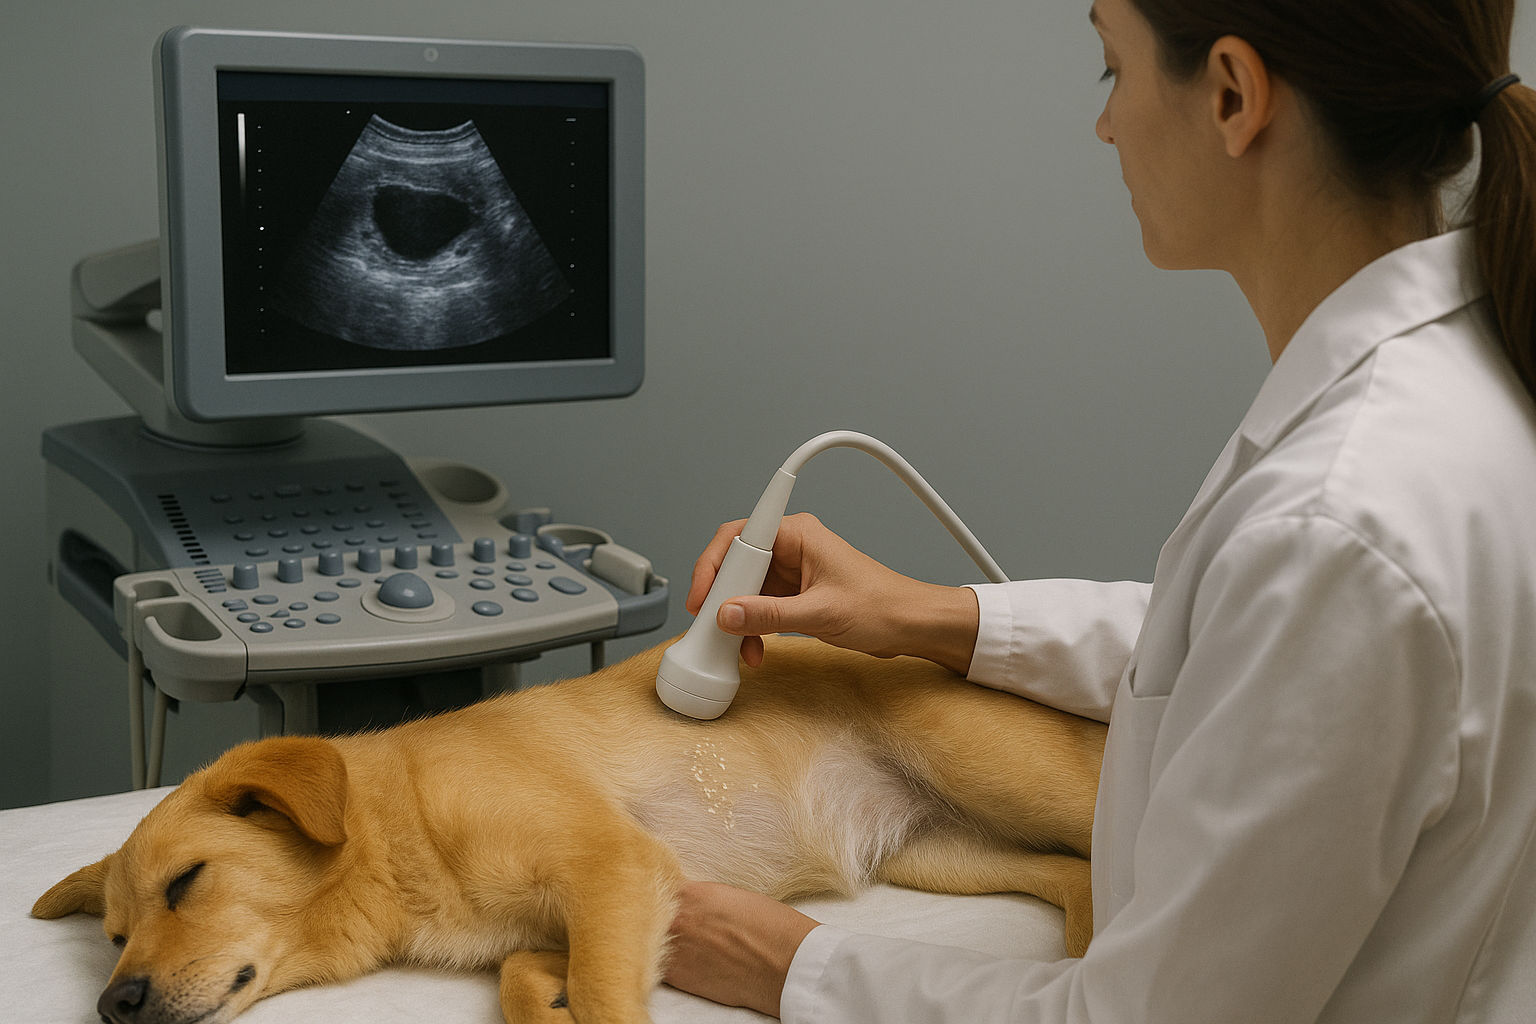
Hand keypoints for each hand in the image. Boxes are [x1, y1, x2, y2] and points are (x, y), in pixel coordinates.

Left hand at [663, 881, 819, 1017]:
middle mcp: (676, 919)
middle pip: (647, 911)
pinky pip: (657, 964)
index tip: (659, 892)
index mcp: (690, 892)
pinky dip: (662, 960)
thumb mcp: (730, 895)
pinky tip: (678, 958)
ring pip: (648, 939)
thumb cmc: (769, 926)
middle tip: (662, 915)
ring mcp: (674, 950)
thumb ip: (698, 897)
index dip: (658, 889)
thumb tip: (684, 903)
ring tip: (672, 938)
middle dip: (654, 913)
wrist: (786, 964)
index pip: (656, 885)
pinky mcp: (678, 978)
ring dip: (655, 937)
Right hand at [685, 513, 980, 674]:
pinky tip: (754, 648)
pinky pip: (759, 607)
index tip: (702, 597)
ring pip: (744, 590)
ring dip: (736, 619)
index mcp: (797, 535)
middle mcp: (791, 548)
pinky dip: (751, 628)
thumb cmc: (882, 606)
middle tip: (710, 625)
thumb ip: (770, 616)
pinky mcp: (794, 595)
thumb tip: (728, 616)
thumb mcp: (820, 614)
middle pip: (736, 565)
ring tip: (738, 646)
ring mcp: (791, 572)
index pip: (738, 536)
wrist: (911, 626)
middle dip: (721, 598)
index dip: (712, 566)